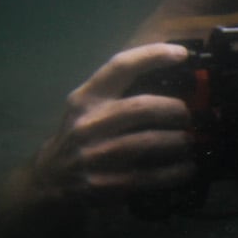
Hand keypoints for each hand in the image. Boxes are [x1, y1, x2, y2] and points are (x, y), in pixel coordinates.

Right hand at [30, 44, 196, 202]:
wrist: (49, 181)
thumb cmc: (80, 137)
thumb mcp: (88, 109)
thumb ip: (120, 93)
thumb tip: (177, 80)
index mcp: (86, 99)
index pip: (120, 67)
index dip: (153, 55)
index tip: (182, 53)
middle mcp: (88, 124)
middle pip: (143, 107)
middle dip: (176, 110)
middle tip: (187, 116)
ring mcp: (96, 155)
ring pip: (151, 141)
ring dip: (180, 141)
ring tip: (189, 141)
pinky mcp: (106, 184)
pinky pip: (152, 175)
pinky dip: (177, 171)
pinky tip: (187, 168)